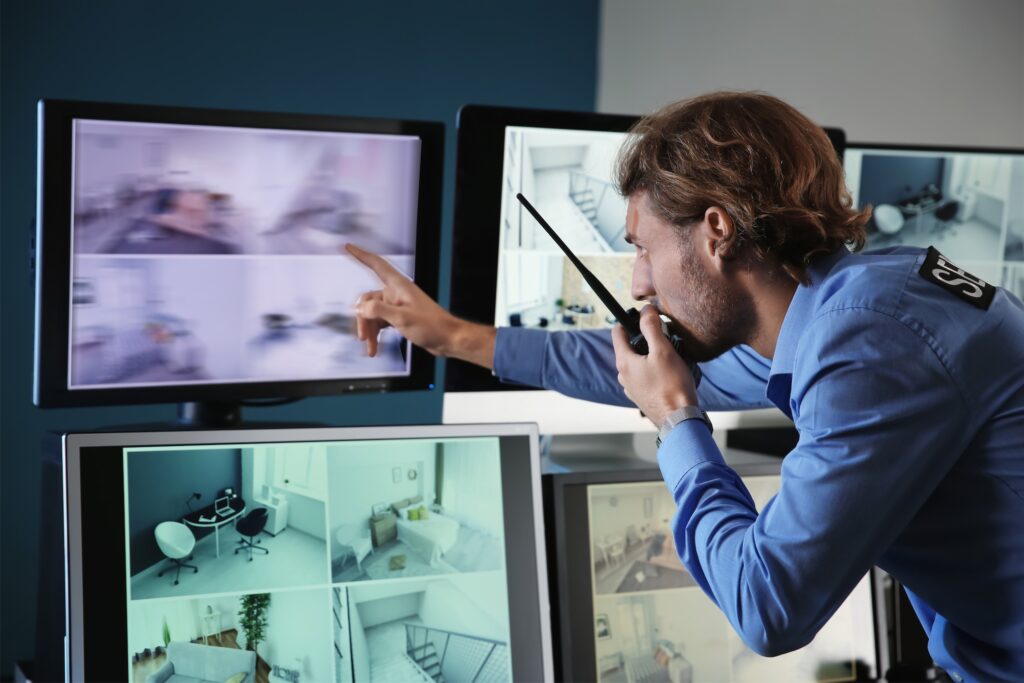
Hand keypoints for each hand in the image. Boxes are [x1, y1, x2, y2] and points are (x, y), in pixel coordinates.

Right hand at [346, 244, 495, 366]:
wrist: (447, 339)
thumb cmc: (431, 325)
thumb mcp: (402, 318)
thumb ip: (378, 310)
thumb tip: (360, 308)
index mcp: (398, 286)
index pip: (376, 264)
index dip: (361, 255)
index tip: (348, 247)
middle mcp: (396, 293)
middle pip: (368, 300)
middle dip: (363, 319)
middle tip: (362, 336)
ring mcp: (397, 305)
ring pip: (373, 314)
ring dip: (369, 331)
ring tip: (370, 348)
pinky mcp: (399, 317)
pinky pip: (380, 322)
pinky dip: (376, 334)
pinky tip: (374, 347)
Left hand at [611, 305, 698, 425]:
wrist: (679, 419)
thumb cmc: (672, 386)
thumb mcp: (663, 350)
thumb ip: (652, 328)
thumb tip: (645, 310)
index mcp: (624, 362)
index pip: (617, 332)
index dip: (629, 320)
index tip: (644, 317)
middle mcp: (623, 375)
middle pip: (629, 347)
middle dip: (643, 339)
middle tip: (663, 337)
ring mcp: (631, 388)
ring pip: (637, 363)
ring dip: (649, 356)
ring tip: (669, 356)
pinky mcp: (641, 397)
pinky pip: (644, 377)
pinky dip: (653, 371)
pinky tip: (669, 373)